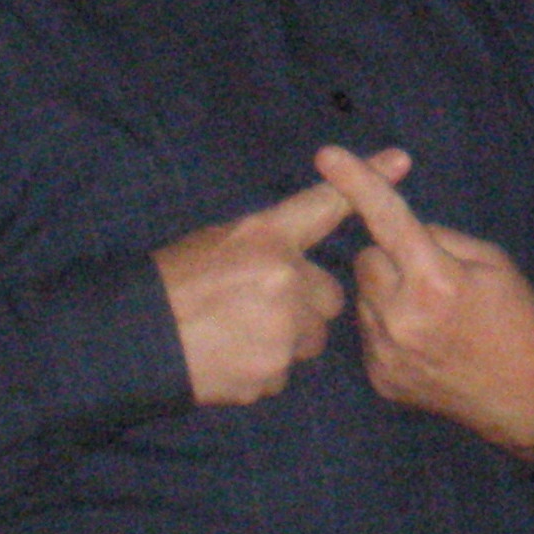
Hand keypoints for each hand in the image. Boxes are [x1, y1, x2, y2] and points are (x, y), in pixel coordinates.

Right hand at [155, 151, 408, 405]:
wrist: (133, 340)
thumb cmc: (172, 283)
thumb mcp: (219, 241)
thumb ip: (270, 243)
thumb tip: (302, 255)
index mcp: (266, 239)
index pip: (324, 206)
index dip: (366, 180)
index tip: (400, 159)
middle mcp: (282, 281)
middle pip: (327, 296)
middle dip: (303, 303)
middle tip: (255, 304)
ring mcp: (280, 331)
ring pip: (310, 337)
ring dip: (287, 337)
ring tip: (239, 332)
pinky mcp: (271, 374)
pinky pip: (285, 371)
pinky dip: (264, 367)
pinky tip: (230, 357)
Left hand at [315, 144, 533, 460]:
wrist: (530, 398)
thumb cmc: (520, 319)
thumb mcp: (493, 262)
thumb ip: (440, 239)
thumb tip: (397, 229)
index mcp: (436, 280)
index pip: (388, 219)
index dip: (357, 183)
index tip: (327, 155)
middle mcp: (402, 317)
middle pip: (366, 258)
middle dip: (391, 257)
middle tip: (430, 276)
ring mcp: (387, 352)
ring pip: (363, 294)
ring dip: (387, 292)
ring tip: (431, 315)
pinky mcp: (380, 378)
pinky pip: (368, 329)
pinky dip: (388, 325)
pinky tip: (424, 342)